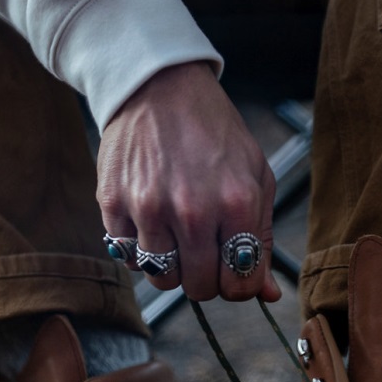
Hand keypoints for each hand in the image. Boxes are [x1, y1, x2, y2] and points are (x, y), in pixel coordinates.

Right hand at [96, 62, 279, 302]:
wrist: (158, 85)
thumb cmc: (213, 132)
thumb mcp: (254, 177)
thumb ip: (263, 238)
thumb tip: (268, 296)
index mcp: (237, 203)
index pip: (239, 285)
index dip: (237, 284)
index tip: (230, 269)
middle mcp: (192, 210)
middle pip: (200, 289)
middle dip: (205, 277)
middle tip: (203, 250)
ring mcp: (148, 208)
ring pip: (162, 279)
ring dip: (171, 265)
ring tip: (175, 233)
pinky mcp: (113, 205)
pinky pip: (128, 258)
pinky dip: (140, 249)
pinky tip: (150, 220)